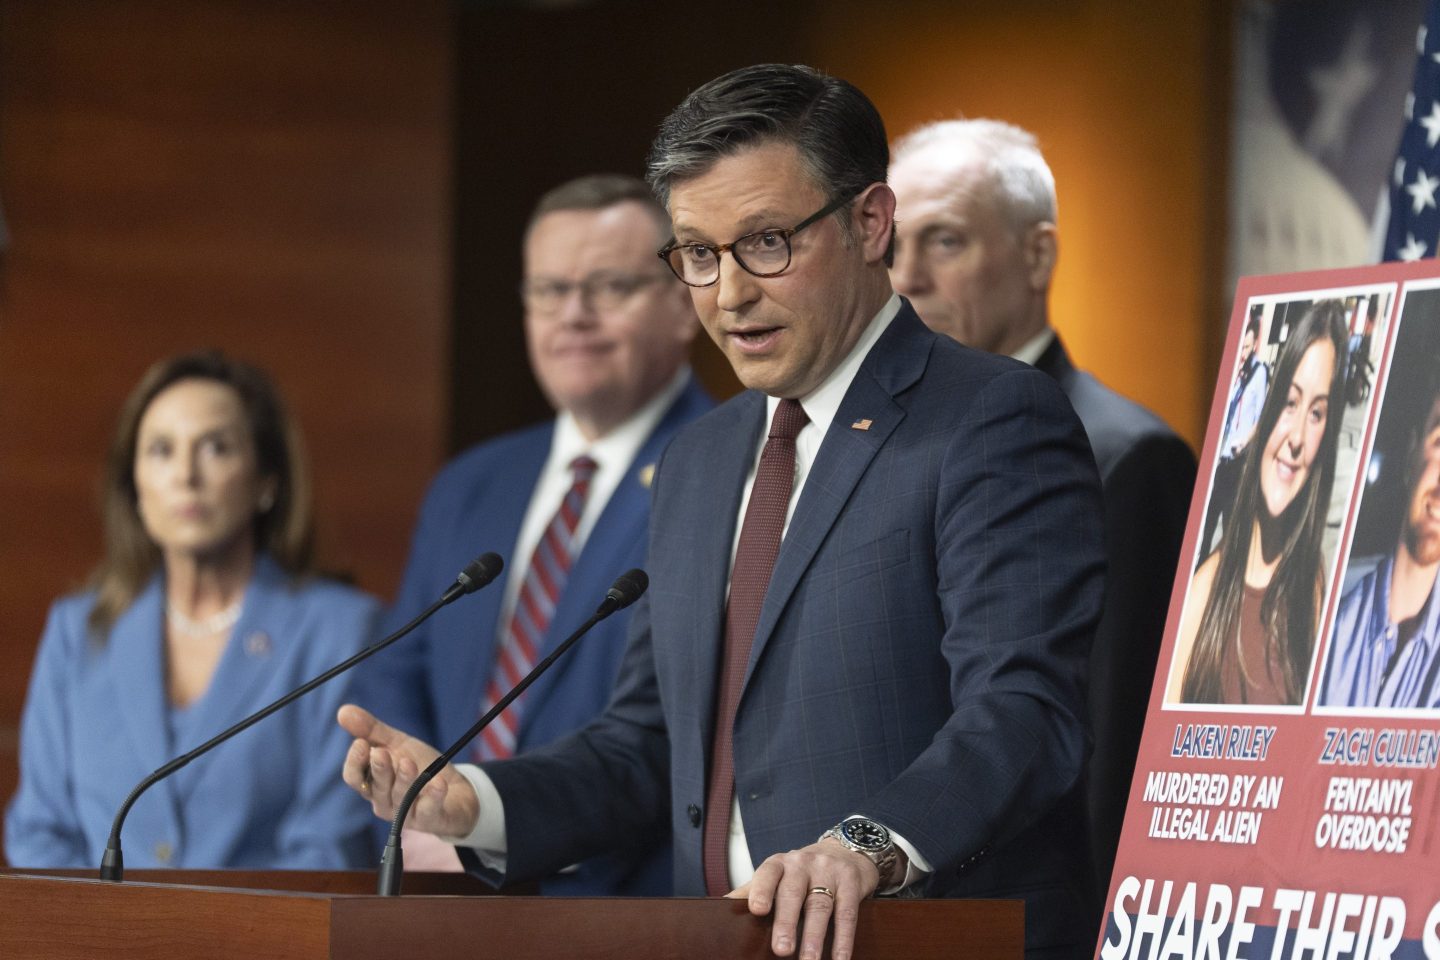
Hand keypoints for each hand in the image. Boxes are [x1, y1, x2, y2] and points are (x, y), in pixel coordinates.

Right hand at [337, 703, 479, 838]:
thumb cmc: (419, 767)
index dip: (355, 762)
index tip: (362, 743)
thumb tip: (342, 711)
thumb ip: (371, 730)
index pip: (354, 777)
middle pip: (376, 788)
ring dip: (404, 780)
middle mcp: (385, 802)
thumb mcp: (397, 743)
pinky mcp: (430, 819)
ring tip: (408, 762)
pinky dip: (433, 797)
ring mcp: (406, 814)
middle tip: (381, 753)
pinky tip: (439, 783)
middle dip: (379, 770)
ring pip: (401, 799)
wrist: (456, 790)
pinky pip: (428, 810)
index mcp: (373, 783)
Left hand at [732, 837, 879, 959]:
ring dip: (814, 936)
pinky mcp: (851, 882)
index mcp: (779, 864)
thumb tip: (717, 909)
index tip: (756, 910)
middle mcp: (802, 864)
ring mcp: (828, 871)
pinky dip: (843, 938)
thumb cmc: (801, 872)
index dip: (762, 890)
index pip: (767, 874)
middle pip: (793, 893)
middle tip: (781, 949)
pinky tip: (840, 958)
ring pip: (820, 905)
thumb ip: (752, 891)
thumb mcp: (777, 875)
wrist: (844, 851)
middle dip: (786, 922)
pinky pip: (847, 912)